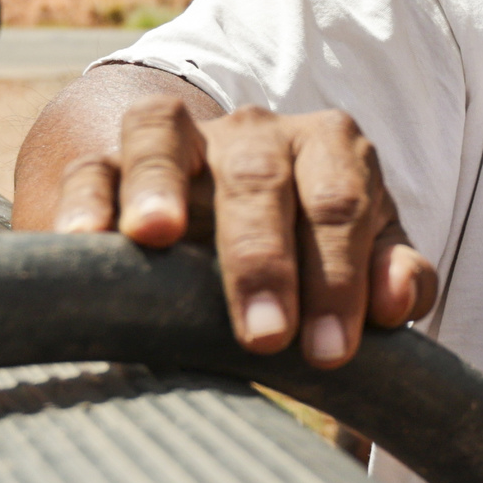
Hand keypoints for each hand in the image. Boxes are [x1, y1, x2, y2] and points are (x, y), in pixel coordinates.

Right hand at [46, 92, 437, 365]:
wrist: (230, 209)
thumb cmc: (311, 249)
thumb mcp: (364, 260)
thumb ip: (393, 277)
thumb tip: (399, 301)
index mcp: (328, 149)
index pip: (338, 202)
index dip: (338, 276)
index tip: (329, 351)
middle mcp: (254, 131)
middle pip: (258, 175)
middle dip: (262, 259)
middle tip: (265, 338)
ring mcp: (178, 140)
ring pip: (163, 136)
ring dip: (160, 184)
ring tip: (155, 237)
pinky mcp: (108, 163)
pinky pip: (92, 166)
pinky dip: (87, 199)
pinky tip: (83, 240)